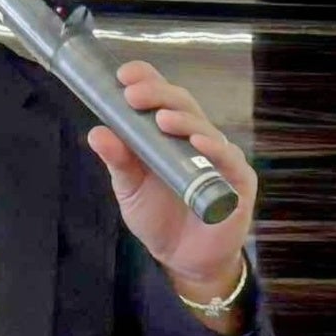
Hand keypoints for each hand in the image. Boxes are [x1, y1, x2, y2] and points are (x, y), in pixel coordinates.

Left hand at [87, 60, 261, 327]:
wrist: (184, 260)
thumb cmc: (159, 219)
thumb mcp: (130, 189)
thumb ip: (119, 161)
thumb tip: (97, 132)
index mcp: (169, 134)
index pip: (162, 98)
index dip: (147, 80)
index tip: (124, 75)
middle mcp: (197, 138)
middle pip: (183, 105)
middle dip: (159, 95)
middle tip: (134, 95)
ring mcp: (219, 158)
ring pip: (204, 127)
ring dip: (183, 120)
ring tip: (161, 119)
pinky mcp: (238, 181)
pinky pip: (227, 159)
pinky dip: (214, 148)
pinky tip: (198, 141)